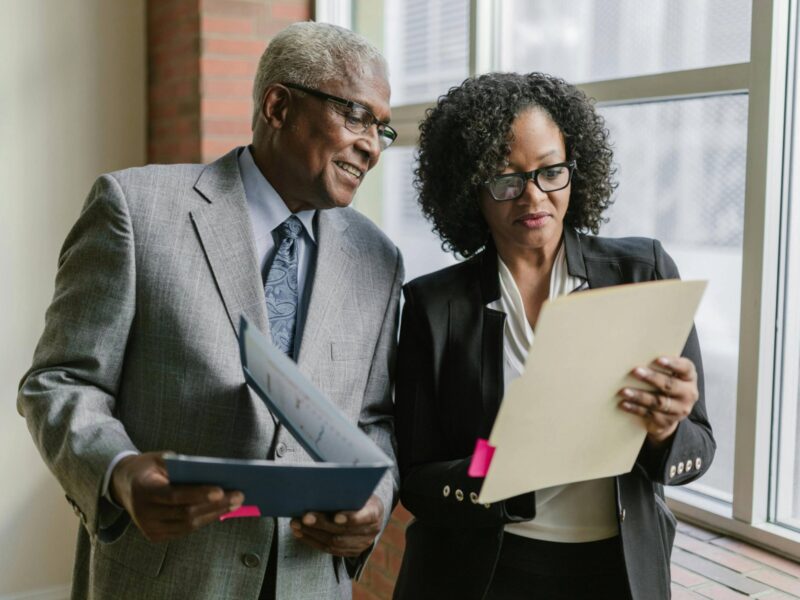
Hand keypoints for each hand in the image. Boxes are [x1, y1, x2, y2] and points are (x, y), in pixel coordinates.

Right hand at [111, 452, 243, 541]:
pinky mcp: (155, 535)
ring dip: (214, 514)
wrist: (123, 485)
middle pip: (185, 513)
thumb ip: (182, 466)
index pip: (174, 495)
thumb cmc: (148, 467)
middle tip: (239, 496)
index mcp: (144, 490)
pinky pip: (184, 530)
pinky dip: (203, 520)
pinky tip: (220, 511)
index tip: (221, 490)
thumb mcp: (161, 458)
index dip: (198, 494)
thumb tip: (214, 475)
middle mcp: (144, 513)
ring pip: (188, 525)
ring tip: (235, 503)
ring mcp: (148, 527)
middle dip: (215, 505)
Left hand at [289, 494, 383, 556]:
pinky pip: (329, 550)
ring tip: (296, 524)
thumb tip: (319, 486)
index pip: (366, 516)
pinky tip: (300, 533)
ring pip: (334, 543)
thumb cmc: (358, 494)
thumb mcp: (356, 488)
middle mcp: (371, 531)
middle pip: (344, 531)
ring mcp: (361, 544)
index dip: (351, 518)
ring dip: (312, 534)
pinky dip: (312, 541)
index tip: (335, 517)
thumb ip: (344, 490)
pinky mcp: (351, 552)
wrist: (368, 511)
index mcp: (375, 511)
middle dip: (321, 524)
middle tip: (304, 517)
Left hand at [618, 356, 699, 444]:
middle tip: (635, 371)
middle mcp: (688, 393)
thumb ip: (658, 365)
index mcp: (689, 377)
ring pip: (658, 402)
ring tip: (624, 391)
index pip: (685, 368)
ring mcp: (679, 410)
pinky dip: (635, 408)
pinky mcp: (667, 422)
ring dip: (639, 396)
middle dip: (651, 378)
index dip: (672, 364)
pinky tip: (624, 404)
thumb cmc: (664, 386)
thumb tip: (634, 352)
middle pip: (670, 385)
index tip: (658, 359)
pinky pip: (650, 414)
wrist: (668, 414)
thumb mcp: (668, 374)